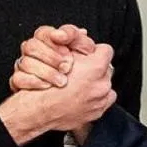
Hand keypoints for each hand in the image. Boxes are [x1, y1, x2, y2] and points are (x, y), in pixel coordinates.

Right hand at [0, 44, 115, 143]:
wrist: (41, 109)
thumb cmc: (47, 82)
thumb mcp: (60, 53)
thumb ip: (75, 43)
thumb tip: (83, 35)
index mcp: (96, 66)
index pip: (105, 50)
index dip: (95, 51)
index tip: (88, 55)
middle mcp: (103, 84)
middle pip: (106, 69)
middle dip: (96, 69)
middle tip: (81, 72)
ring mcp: (101, 99)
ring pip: (105, 86)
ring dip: (96, 84)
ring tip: (80, 86)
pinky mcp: (97, 112)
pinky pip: (103, 101)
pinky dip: (95, 99)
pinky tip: (81, 97)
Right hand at [9, 24, 95, 91]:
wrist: (80, 90)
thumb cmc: (80, 66)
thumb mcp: (83, 47)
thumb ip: (73, 35)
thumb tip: (61, 34)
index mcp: (45, 39)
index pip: (42, 33)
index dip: (54, 44)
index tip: (68, 54)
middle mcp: (32, 51)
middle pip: (31, 46)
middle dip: (51, 58)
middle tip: (67, 68)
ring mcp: (23, 65)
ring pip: (25, 63)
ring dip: (46, 72)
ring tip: (62, 81)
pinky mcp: (19, 81)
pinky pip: (18, 79)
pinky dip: (34, 82)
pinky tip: (48, 86)